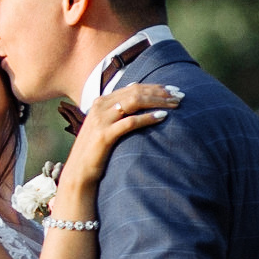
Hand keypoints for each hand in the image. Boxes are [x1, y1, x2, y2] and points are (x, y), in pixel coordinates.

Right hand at [58, 83, 181, 201]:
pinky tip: (162, 117)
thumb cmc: (96, 151)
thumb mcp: (105, 126)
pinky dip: (148, 118)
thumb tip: (138, 100)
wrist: (78, 172)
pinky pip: (130, 122)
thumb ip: (118, 113)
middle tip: (180, 96)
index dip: (155, 87)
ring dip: (158, 102)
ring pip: (135, 102)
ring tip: (175, 105)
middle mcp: (100, 106)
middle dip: (161, 93)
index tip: (174, 90)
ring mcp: (101, 120)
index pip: (133, 88)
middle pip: (136, 92)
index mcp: (101, 101)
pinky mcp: (104, 135)